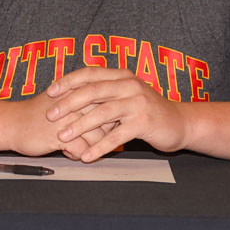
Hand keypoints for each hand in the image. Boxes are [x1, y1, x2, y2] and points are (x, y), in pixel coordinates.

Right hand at [0, 90, 111, 160]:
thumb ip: (84, 100)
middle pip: (107, 121)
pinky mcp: (60, 137)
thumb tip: (109, 112)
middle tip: (99, 140)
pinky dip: (79, 155)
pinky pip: (83, 151)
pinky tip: (69, 152)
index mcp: (78, 90)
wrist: (12, 123)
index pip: (108, 103)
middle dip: (106, 134)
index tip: (109, 126)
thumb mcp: (63, 99)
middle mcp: (76, 103)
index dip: (112, 117)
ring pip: (98, 138)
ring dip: (92, 147)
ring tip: (81, 147)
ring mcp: (68, 120)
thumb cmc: (39, 114)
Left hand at [43, 67, 187, 162]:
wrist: (179, 123)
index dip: (68, 81)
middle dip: (68, 103)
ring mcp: (138, 103)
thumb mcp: (126, 96)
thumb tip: (71, 97)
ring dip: (80, 126)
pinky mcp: (144, 122)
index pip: (90, 73)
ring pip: (103, 112)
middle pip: (93, 91)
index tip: (50, 92)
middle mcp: (130, 85)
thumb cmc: (147, 112)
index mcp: (122, 76)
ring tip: (62, 137)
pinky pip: (117, 135)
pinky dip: (99, 147)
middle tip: (50, 115)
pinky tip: (87, 156)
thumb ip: (105, 94)